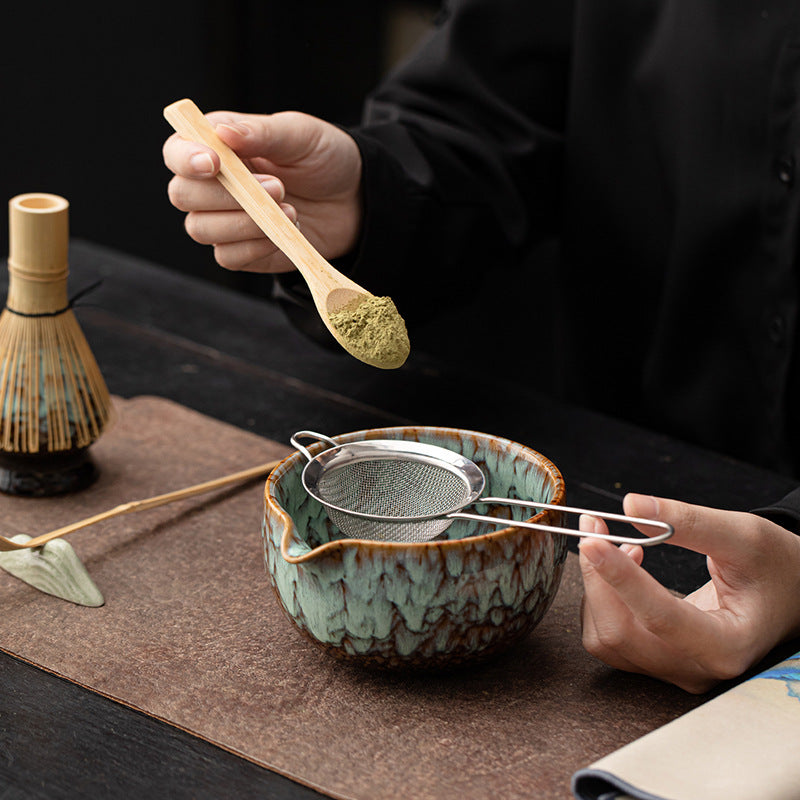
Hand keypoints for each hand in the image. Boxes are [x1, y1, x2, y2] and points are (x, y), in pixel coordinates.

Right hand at [163, 110, 362, 272]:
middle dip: (226, 196)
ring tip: (290, 209)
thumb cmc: (323, 158)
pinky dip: (256, 247)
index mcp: (216, 146)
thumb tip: (222, 132)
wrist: (354, 199)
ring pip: (201, 230)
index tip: (214, 163)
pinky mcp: (243, 251)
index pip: (176, 151)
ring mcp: (225, 220)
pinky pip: (229, 257)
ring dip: (245, 223)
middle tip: (277, 187)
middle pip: (182, 195)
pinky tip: (285, 234)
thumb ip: (261, 132)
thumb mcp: (299, 134)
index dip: (186, 159)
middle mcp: (212, 184)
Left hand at [578, 493, 799, 692]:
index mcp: (728, 646)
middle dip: (599, 577)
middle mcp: (698, 669)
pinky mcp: (656, 660)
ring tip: (622, 546)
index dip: (620, 577)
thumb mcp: (745, 535)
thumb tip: (630, 506)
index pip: (659, 617)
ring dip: (598, 586)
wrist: (788, 594)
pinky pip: (606, 636)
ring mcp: (675, 669)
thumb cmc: (776, 567)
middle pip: (620, 632)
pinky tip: (625, 569)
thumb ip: (688, 521)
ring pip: (605, 637)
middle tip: (594, 526)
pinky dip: (601, 599)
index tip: (593, 541)